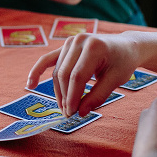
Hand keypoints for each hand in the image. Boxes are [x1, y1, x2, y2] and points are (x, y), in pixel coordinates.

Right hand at [27, 32, 142, 117]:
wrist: (125, 45)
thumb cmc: (123, 62)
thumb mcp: (116, 80)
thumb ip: (98, 96)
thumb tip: (80, 112)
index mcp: (94, 47)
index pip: (78, 76)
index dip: (73, 97)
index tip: (73, 114)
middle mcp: (79, 41)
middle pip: (64, 74)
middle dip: (65, 97)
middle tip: (69, 115)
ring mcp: (70, 42)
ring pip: (57, 71)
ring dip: (58, 92)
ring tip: (64, 108)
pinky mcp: (65, 46)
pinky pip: (48, 59)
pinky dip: (38, 71)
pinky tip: (31, 84)